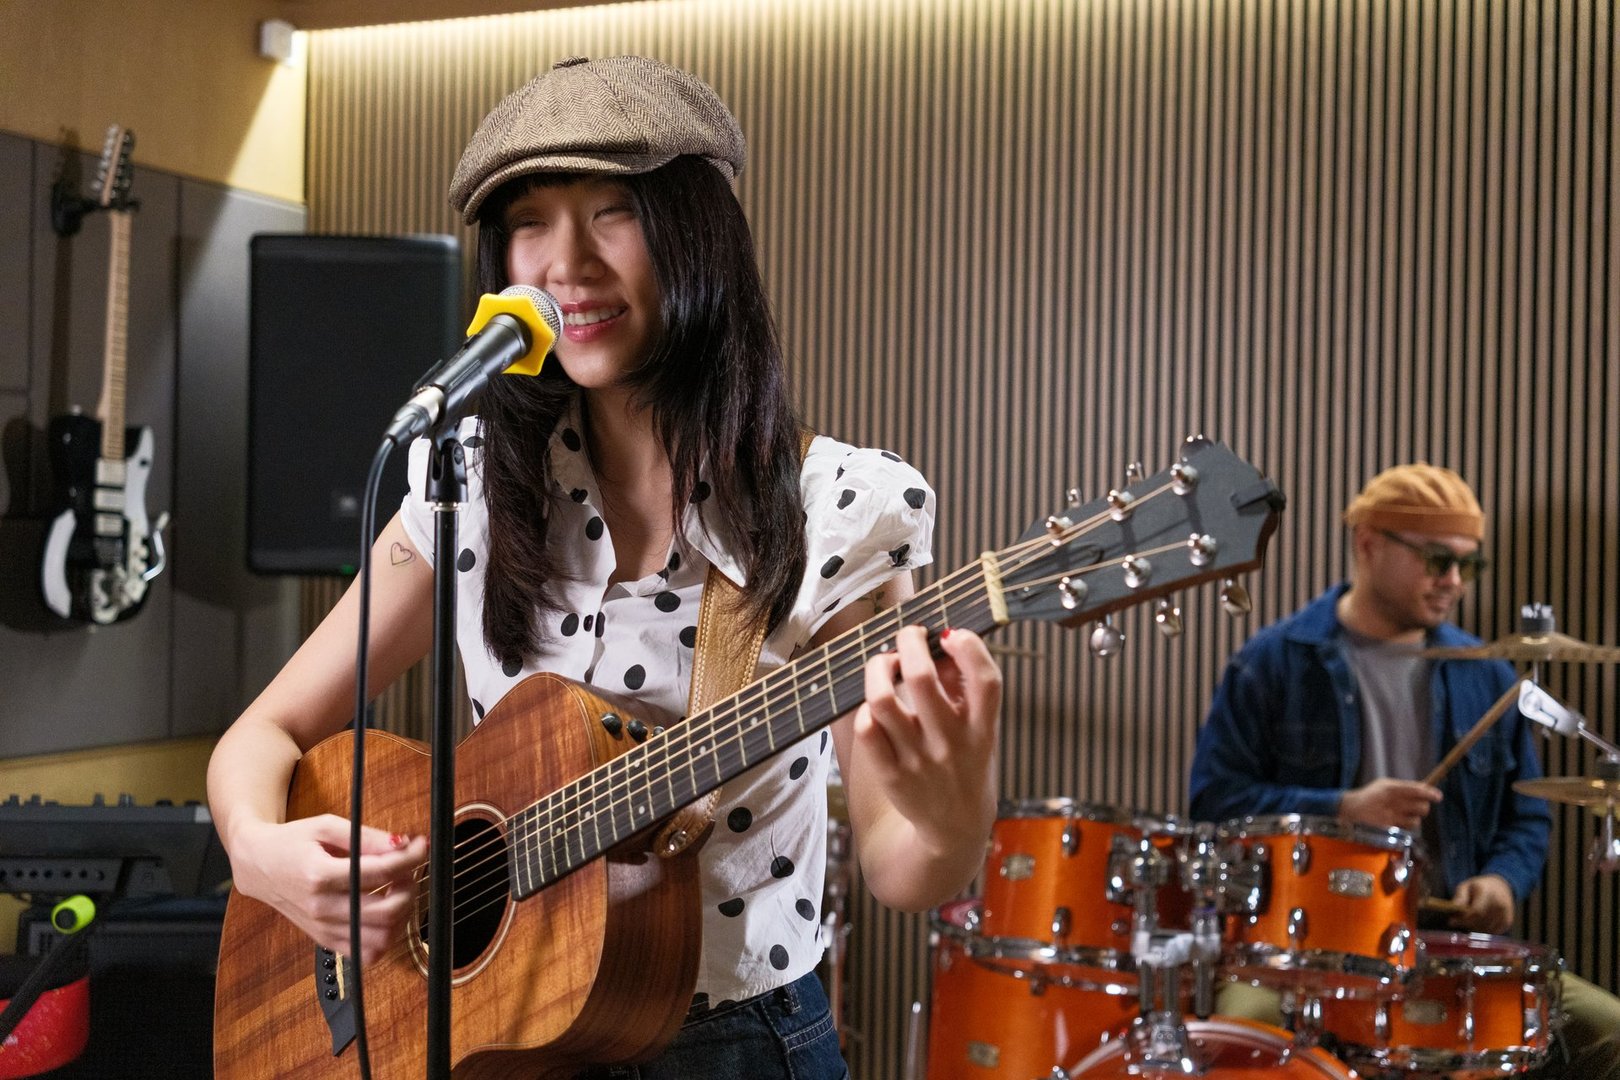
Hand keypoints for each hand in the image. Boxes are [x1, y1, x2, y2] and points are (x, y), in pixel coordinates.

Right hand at [228, 814, 426, 964]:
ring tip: (396, 890)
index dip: (410, 857)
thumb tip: (402, 844)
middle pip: (387, 910)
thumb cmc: (292, 842)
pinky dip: (386, 936)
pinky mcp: (325, 941)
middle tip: (408, 869)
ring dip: (402, 914)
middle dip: (410, 887)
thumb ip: (367, 837)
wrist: (258, 864)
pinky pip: (367, 953)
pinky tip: (384, 912)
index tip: (420, 845)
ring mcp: (322, 929)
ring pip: (381, 938)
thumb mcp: (327, 827)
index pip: (380, 871)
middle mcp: (321, 908)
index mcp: (319, 875)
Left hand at [852, 626, 1000, 863]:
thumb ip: (964, 686)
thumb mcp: (980, 728)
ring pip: (882, 699)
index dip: (969, 647)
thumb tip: (940, 641)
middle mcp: (951, 744)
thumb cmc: (966, 763)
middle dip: (908, 642)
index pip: (986, 681)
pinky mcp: (892, 775)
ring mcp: (919, 761)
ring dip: (878, 668)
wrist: (955, 827)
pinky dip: (866, 708)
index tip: (952, 633)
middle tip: (908, 636)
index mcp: (982, 729)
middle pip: (920, 678)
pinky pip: (867, 730)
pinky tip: (876, 705)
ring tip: (885, 664)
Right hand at [1337, 778, 1442, 831]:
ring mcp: (1391, 817)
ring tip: (1404, 815)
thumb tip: (1425, 789)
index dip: (1430, 794)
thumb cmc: (1369, 797)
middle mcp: (1392, 802)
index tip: (1438, 796)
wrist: (1349, 811)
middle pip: (1422, 807)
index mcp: (1390, 788)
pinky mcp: (1390, 829)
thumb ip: (1402, 787)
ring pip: (1416, 820)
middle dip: (1423, 807)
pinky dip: (1406, 827)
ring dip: (1414, 818)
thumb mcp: (1382, 785)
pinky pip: (1407, 830)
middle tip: (1417, 807)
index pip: (1416, 790)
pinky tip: (1398, 822)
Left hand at [1450, 874, 1515, 933]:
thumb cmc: (1478, 887)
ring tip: (1467, 921)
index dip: (1463, 919)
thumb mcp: (1465, 887)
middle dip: (1466, 924)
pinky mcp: (1508, 922)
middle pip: (1480, 921)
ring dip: (1474, 928)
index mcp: (1487, 891)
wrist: (1500, 886)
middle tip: (1456, 922)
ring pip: (1486, 929)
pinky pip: (1492, 932)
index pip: (1476, 911)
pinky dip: (1483, 931)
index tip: (1452, 921)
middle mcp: (1499, 903)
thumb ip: (1459, 899)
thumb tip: (1453, 916)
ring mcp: (1505, 913)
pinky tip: (1477, 923)